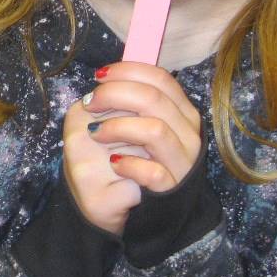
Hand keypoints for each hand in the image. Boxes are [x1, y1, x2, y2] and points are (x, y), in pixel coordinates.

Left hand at [63, 62, 203, 234]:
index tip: (99, 77)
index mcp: (178, 111)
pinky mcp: (171, 188)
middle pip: (154, 98)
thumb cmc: (119, 159)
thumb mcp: (116, 124)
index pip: (159, 78)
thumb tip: (104, 84)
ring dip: (118, 127)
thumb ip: (116, 101)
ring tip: (97, 134)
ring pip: (155, 130)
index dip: (128, 71)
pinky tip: (115, 163)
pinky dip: (129, 164)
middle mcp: (186, 133)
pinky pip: (153, 171)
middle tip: (90, 104)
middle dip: (115, 94)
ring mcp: (182, 161)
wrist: (119, 206)